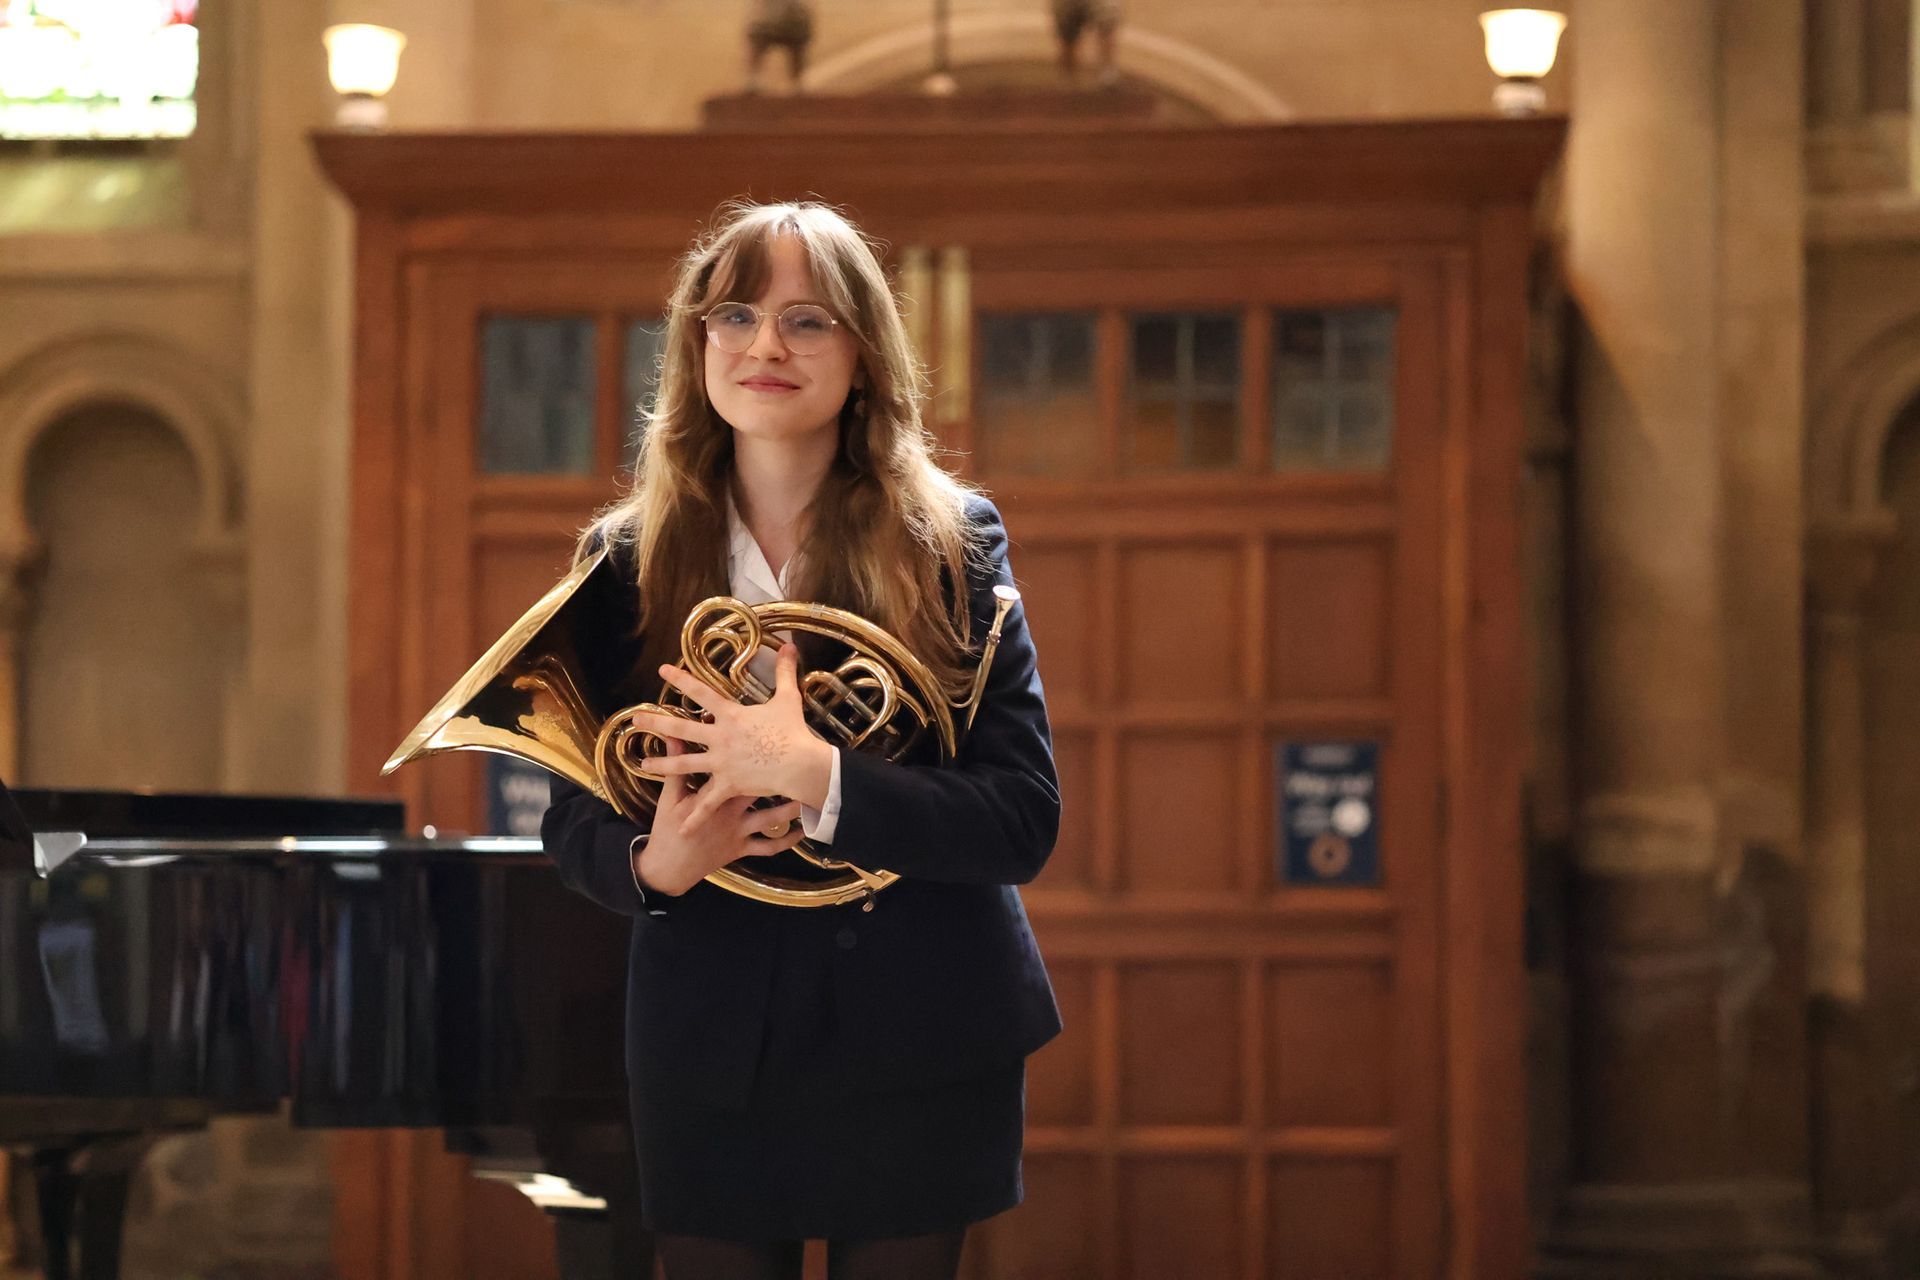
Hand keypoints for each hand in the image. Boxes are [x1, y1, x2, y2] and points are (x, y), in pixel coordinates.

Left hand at [630, 642, 833, 837]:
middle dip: (656, 723)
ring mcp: (720, 763)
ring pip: (684, 765)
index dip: (681, 680)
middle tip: (635, 720)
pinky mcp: (727, 785)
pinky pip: (708, 803)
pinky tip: (680, 828)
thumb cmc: (793, 731)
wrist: (799, 764)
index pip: (701, 693)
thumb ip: (785, 672)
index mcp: (731, 716)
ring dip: (662, 765)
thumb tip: (791, 645)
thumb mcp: (788, 698)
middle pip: (681, 729)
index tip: (662, 671)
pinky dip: (695, 817)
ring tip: (643, 765)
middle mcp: (719, 738)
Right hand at [634, 737, 807, 895]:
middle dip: (779, 777)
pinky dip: (786, 841)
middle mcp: (731, 812)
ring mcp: (739, 832)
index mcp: (714, 795)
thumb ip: (676, 765)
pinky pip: (768, 847)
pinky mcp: (742, 850)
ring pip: (771, 819)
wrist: (669, 867)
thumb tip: (672, 735)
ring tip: (810, 796)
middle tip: (800, 762)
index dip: (750, 751)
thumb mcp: (671, 796)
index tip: (766, 734)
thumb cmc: (668, 829)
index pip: (735, 769)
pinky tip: (802, 832)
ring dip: (791, 809)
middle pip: (760, 790)